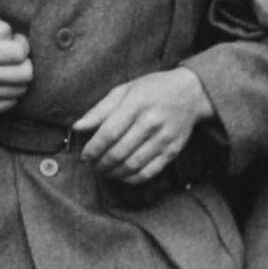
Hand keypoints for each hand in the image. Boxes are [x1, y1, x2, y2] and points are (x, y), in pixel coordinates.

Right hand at [0, 11, 32, 114]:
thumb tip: (15, 41)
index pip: (20, 53)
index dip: (22, 44)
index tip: (15, 42)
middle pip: (25, 74)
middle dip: (25, 63)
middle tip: (14, 57)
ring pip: (21, 89)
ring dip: (17, 78)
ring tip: (5, 68)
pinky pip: (11, 102)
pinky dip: (9, 91)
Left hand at [73, 68, 209, 184]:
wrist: (190, 93)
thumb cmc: (152, 89)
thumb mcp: (124, 90)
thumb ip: (100, 110)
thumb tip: (77, 127)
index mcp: (136, 104)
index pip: (109, 133)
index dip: (93, 149)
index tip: (85, 156)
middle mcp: (151, 122)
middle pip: (119, 152)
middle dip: (100, 163)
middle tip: (92, 165)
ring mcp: (164, 138)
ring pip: (132, 165)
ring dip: (113, 173)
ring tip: (104, 171)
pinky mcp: (173, 150)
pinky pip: (149, 172)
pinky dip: (132, 178)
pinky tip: (122, 175)